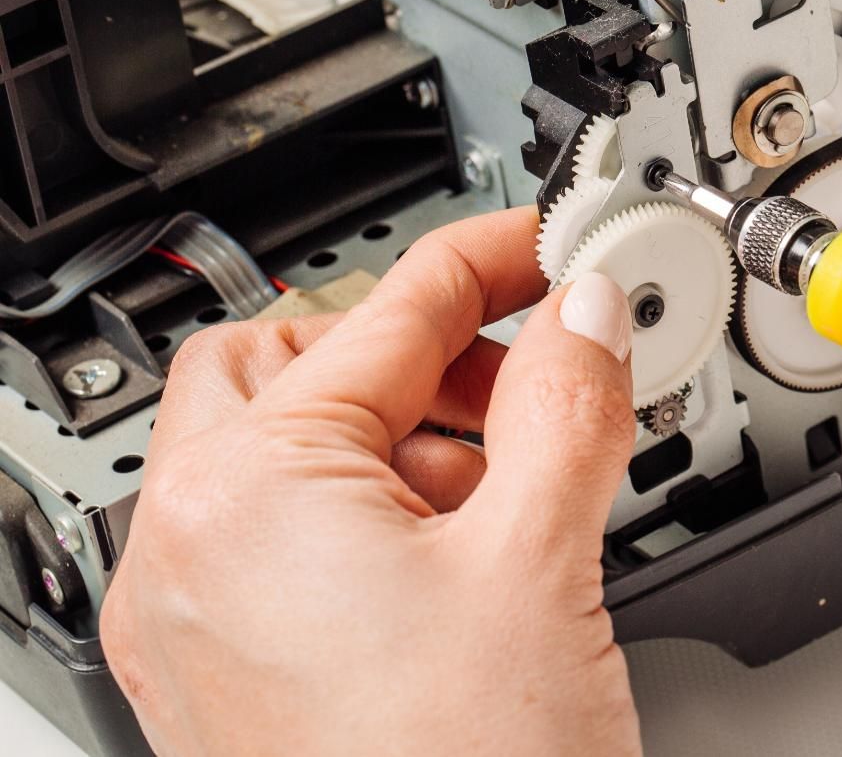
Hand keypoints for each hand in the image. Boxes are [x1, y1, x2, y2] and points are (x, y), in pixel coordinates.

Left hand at [101, 208, 643, 754]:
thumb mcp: (541, 564)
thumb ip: (567, 401)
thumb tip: (583, 310)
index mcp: (245, 496)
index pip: (385, 311)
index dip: (489, 259)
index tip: (555, 243)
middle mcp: (187, 551)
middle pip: (295, 362)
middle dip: (418, 353)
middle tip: (523, 370)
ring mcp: (198, 617)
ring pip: (285, 447)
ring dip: (402, 434)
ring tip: (511, 487)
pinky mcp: (229, 670)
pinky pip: (284, 534)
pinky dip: (372, 510)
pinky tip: (464, 556)